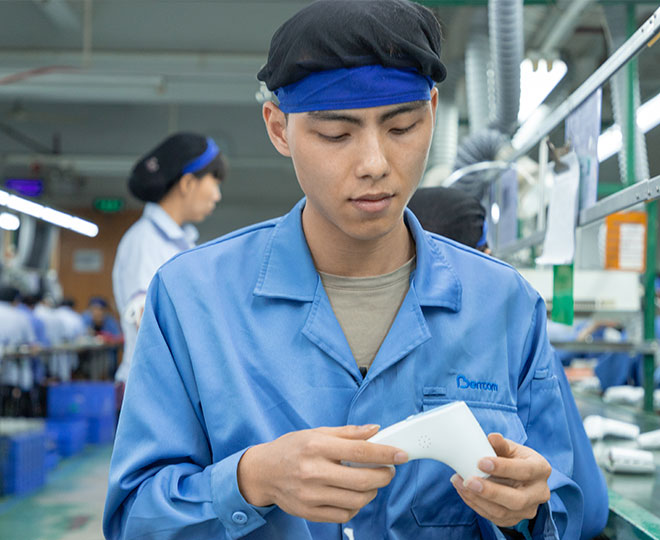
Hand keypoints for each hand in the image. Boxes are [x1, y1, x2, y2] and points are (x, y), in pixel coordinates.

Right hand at [237, 425, 407, 522]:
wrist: (263, 472)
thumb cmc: (291, 449)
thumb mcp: (317, 432)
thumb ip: (347, 433)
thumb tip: (375, 430)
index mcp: (316, 446)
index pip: (360, 450)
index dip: (385, 453)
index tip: (401, 454)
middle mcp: (313, 471)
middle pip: (362, 479)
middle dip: (384, 475)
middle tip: (388, 470)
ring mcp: (311, 495)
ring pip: (357, 500)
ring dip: (372, 491)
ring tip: (370, 481)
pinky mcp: (310, 512)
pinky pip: (344, 515)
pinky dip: (356, 506)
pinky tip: (354, 494)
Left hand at [451, 433, 550, 527]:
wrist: (519, 476)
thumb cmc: (514, 458)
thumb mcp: (511, 448)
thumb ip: (502, 444)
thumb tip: (492, 437)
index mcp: (541, 469)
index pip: (524, 471)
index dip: (503, 468)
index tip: (480, 462)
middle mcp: (540, 493)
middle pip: (517, 499)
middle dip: (490, 492)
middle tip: (468, 481)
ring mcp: (529, 509)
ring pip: (503, 512)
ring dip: (478, 499)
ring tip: (460, 483)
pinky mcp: (515, 519)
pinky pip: (494, 517)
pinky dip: (476, 504)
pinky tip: (464, 491)